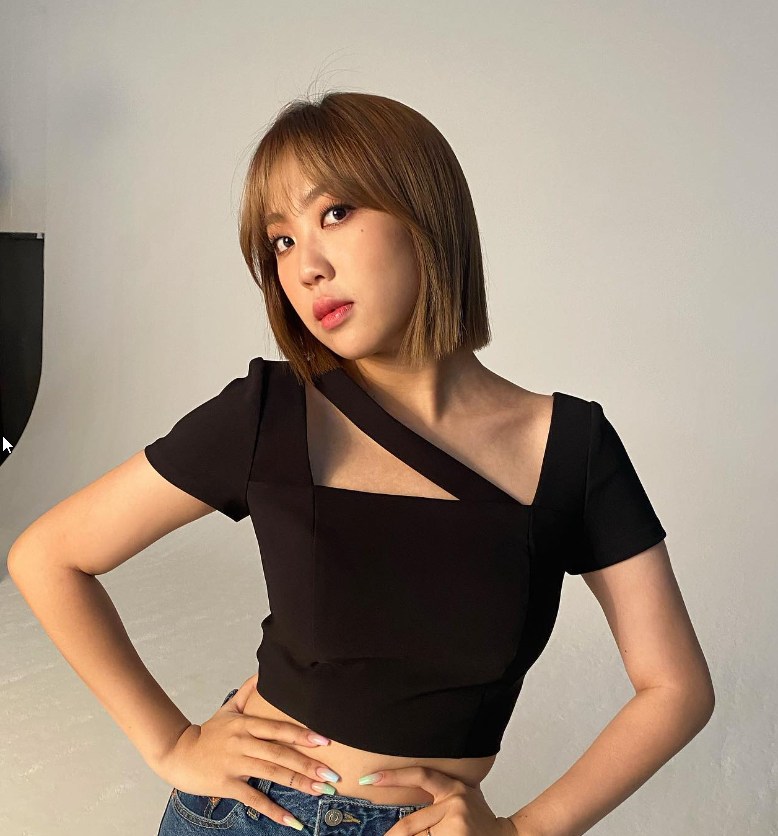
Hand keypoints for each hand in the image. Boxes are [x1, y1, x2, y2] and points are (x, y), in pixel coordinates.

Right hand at [153, 673, 339, 827]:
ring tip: (320, 791)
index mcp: (245, 724)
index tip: (325, 741)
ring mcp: (235, 764)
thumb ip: (247, 692)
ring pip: (271, 774)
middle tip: (331, 775)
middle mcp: (242, 742)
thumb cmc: (208, 733)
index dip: (302, 735)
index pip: (278, 728)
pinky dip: (272, 810)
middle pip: (279, 753)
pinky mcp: (227, 784)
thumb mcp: (227, 710)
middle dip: (307, 764)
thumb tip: (263, 672)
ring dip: (298, 784)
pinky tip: (290, 820)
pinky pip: (253, 798)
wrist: (178, 753)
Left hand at [363, 766, 519, 835]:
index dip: (392, 776)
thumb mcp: (463, 798)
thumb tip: (409, 789)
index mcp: (454, 787)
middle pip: (410, 824)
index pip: (420, 775)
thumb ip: (442, 793)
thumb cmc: (480, 822)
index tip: (368, 778)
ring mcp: (456, 824)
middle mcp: (455, 803)